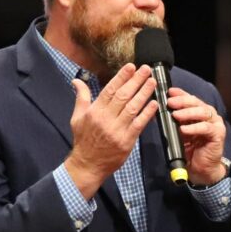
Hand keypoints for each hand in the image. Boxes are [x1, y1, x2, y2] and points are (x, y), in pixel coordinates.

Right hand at [63, 64, 157, 197]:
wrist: (88, 164)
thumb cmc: (83, 140)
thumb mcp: (77, 118)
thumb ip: (81, 98)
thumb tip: (76, 81)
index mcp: (94, 111)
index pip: (110, 90)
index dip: (121, 77)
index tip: (131, 66)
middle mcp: (105, 119)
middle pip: (123, 95)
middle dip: (136, 81)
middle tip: (147, 69)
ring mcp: (117, 130)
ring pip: (132, 107)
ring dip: (144, 93)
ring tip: (152, 82)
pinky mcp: (126, 141)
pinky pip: (139, 124)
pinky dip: (147, 113)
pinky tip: (154, 103)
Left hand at [167, 87, 226, 184]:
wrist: (201, 169)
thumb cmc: (191, 150)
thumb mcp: (179, 132)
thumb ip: (175, 121)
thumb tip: (160, 111)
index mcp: (200, 112)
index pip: (190, 99)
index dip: (180, 94)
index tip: (169, 92)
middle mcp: (210, 115)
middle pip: (197, 103)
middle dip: (182, 101)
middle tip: (170, 102)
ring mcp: (215, 124)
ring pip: (202, 113)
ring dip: (188, 113)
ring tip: (175, 115)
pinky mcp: (218, 135)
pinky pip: (206, 128)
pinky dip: (194, 128)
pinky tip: (184, 129)